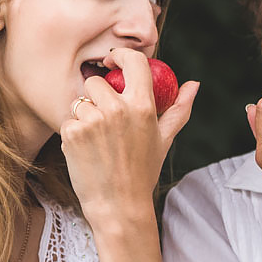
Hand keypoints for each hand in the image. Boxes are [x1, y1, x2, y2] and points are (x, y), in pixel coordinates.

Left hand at [61, 49, 199, 225]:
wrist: (118, 205)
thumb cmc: (143, 171)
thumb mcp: (164, 139)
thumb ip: (179, 109)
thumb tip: (193, 84)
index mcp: (142, 105)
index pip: (131, 61)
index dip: (119, 56)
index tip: (112, 62)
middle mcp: (117, 109)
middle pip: (96, 82)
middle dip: (97, 97)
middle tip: (105, 122)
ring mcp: (92, 120)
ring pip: (80, 101)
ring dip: (84, 116)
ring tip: (97, 142)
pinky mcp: (72, 133)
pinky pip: (68, 120)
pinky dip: (73, 134)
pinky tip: (86, 152)